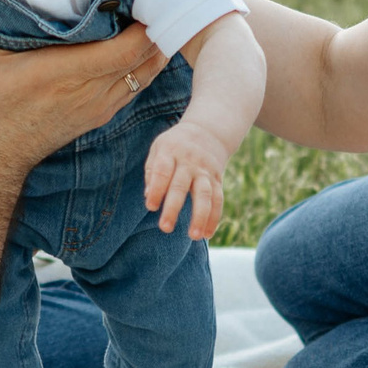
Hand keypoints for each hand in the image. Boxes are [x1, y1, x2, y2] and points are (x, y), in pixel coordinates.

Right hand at [0, 0, 168, 177]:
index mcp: (61, 73)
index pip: (123, 50)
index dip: (144, 25)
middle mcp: (86, 92)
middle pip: (144, 59)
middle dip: (157, 28)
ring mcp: (95, 107)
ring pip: (144, 75)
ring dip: (154, 48)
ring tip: (155, 14)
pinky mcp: (96, 116)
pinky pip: (133, 88)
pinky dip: (142, 67)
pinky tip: (141, 45)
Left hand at [143, 119, 229, 239]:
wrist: (208, 131)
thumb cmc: (175, 145)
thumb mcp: (159, 148)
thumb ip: (152, 171)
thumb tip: (149, 196)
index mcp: (171, 152)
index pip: (163, 171)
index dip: (157, 189)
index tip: (151, 207)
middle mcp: (189, 161)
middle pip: (181, 186)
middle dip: (173, 208)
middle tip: (165, 228)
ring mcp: (205, 171)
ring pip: (205, 194)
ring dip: (200, 216)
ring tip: (194, 236)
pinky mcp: (217, 179)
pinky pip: (218, 199)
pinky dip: (214, 217)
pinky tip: (207, 234)